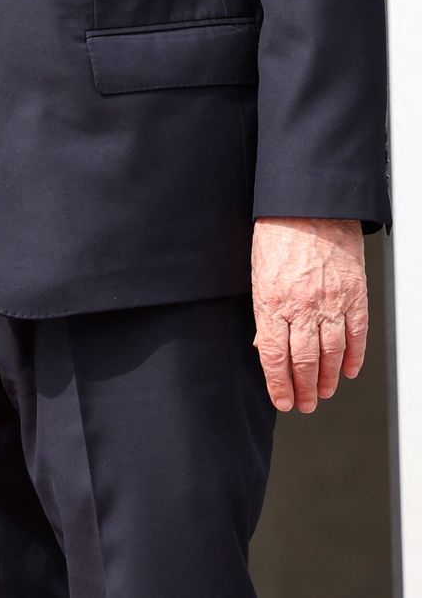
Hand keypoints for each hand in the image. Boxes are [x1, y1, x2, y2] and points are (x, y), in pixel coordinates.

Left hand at [251, 216, 368, 412]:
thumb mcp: (257, 271)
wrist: (309, 206)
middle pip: (303, 360)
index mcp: (271, 300)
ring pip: (331, 353)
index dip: (278, 383)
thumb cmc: (277, 233)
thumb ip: (263, 309)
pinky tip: (349, 370)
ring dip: (327, 378)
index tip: (282, 400)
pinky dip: (353, 356)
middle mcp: (302, 306)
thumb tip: (264, 344)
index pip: (274, 355)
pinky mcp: (354, 296)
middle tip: (305, 405)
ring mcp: (331, 303)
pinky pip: (356, 335)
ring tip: (324, 393)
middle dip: (303, 388)